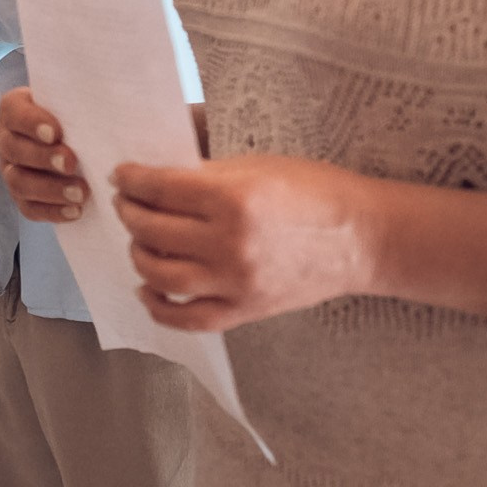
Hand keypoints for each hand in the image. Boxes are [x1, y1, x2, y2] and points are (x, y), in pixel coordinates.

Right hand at [0, 87, 90, 220]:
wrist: (76, 138)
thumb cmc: (75, 112)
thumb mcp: (74, 99)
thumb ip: (81, 100)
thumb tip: (108, 100)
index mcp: (14, 109)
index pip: (15, 113)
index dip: (32, 123)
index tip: (56, 132)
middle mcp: (6, 139)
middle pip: (14, 150)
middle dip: (43, 158)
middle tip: (71, 163)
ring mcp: (10, 170)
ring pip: (18, 182)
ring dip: (50, 189)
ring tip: (80, 193)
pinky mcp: (21, 197)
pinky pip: (29, 208)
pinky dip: (52, 212)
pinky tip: (76, 211)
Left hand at [111, 156, 375, 332]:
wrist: (363, 238)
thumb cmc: (317, 192)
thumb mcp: (258, 166)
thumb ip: (207, 174)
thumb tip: (159, 175)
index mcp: (233, 198)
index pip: (160, 188)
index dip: (132, 180)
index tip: (122, 175)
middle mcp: (230, 243)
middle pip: (153, 230)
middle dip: (130, 213)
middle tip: (127, 203)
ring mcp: (236, 283)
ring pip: (161, 276)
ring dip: (139, 256)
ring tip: (139, 241)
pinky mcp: (246, 311)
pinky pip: (189, 319)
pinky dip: (159, 308)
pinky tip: (148, 290)